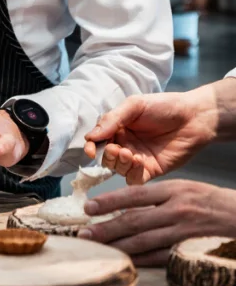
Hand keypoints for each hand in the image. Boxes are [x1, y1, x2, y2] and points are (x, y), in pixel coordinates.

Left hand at [79, 179, 235, 266]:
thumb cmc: (208, 200)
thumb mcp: (183, 188)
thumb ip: (156, 196)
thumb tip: (123, 204)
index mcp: (172, 191)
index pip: (134, 195)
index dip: (109, 201)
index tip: (88, 207)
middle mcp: (176, 210)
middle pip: (134, 220)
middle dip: (106, 228)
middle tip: (83, 234)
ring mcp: (182, 233)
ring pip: (143, 241)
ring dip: (117, 246)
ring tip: (96, 249)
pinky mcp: (188, 251)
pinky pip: (160, 258)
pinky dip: (140, 261)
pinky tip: (124, 262)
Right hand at [83, 86, 218, 184]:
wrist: (194, 117)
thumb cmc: (164, 106)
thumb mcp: (134, 105)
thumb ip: (112, 119)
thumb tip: (90, 136)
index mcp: (118, 128)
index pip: (98, 140)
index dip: (91, 146)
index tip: (90, 150)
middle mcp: (125, 144)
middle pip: (106, 158)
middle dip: (107, 156)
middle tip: (117, 149)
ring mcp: (138, 159)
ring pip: (118, 170)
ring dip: (120, 164)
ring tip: (131, 154)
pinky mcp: (151, 171)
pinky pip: (135, 180)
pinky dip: (132, 174)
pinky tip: (140, 162)